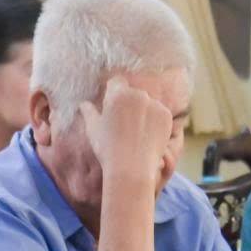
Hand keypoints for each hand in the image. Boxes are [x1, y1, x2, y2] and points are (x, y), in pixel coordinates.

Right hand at [76, 77, 175, 200]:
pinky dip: (154, 121)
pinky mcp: (167, 116)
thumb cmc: (107, 148)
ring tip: (135, 132)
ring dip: (142, 111)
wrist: (131, 168)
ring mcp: (155, 104)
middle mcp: (138, 95)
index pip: (117, 81)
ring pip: (147, 103)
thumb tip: (83, 104)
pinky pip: (159, 113)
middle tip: (123, 123)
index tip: (112, 105)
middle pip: (133, 93)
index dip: (113, 92)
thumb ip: (88, 112)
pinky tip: (146, 135)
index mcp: (118, 94)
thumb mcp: (92, 128)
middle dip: (128, 103)